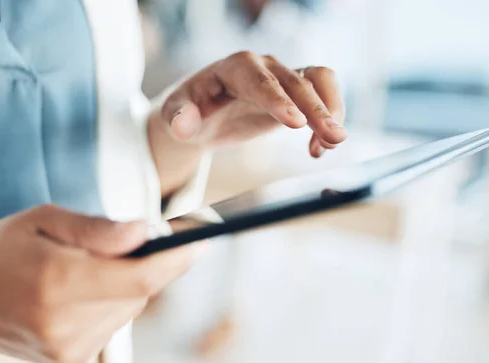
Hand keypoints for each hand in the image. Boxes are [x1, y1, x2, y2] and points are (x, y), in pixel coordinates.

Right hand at [0, 205, 205, 362]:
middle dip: (146, 262)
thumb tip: (146, 232)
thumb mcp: (45, 219)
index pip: (139, 277)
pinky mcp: (71, 360)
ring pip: (130, 307)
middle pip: (140, 291)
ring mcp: (68, 349)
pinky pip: (114, 323)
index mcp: (57, 281)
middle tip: (133, 239)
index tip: (204, 237)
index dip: (178, 257)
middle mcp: (65, 323)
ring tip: (86, 267)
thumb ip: (98, 230)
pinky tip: (80, 291)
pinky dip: (110, 302)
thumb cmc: (1, 249)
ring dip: (125, 283)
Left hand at [161, 51, 345, 157]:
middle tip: (334, 138)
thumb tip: (184, 126)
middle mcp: (263, 66)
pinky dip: (327, 120)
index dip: (279, 101)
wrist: (201, 111)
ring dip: (331, 109)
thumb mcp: (175, 114)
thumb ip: (178, 117)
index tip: (296, 124)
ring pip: (318, 81)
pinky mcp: (294, 92)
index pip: (260, 82)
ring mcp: (281, 76)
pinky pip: (321, 95)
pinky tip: (318, 149)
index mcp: (234, 68)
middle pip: (297, 82)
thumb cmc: (188, 110)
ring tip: (333, 143)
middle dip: (317, 109)